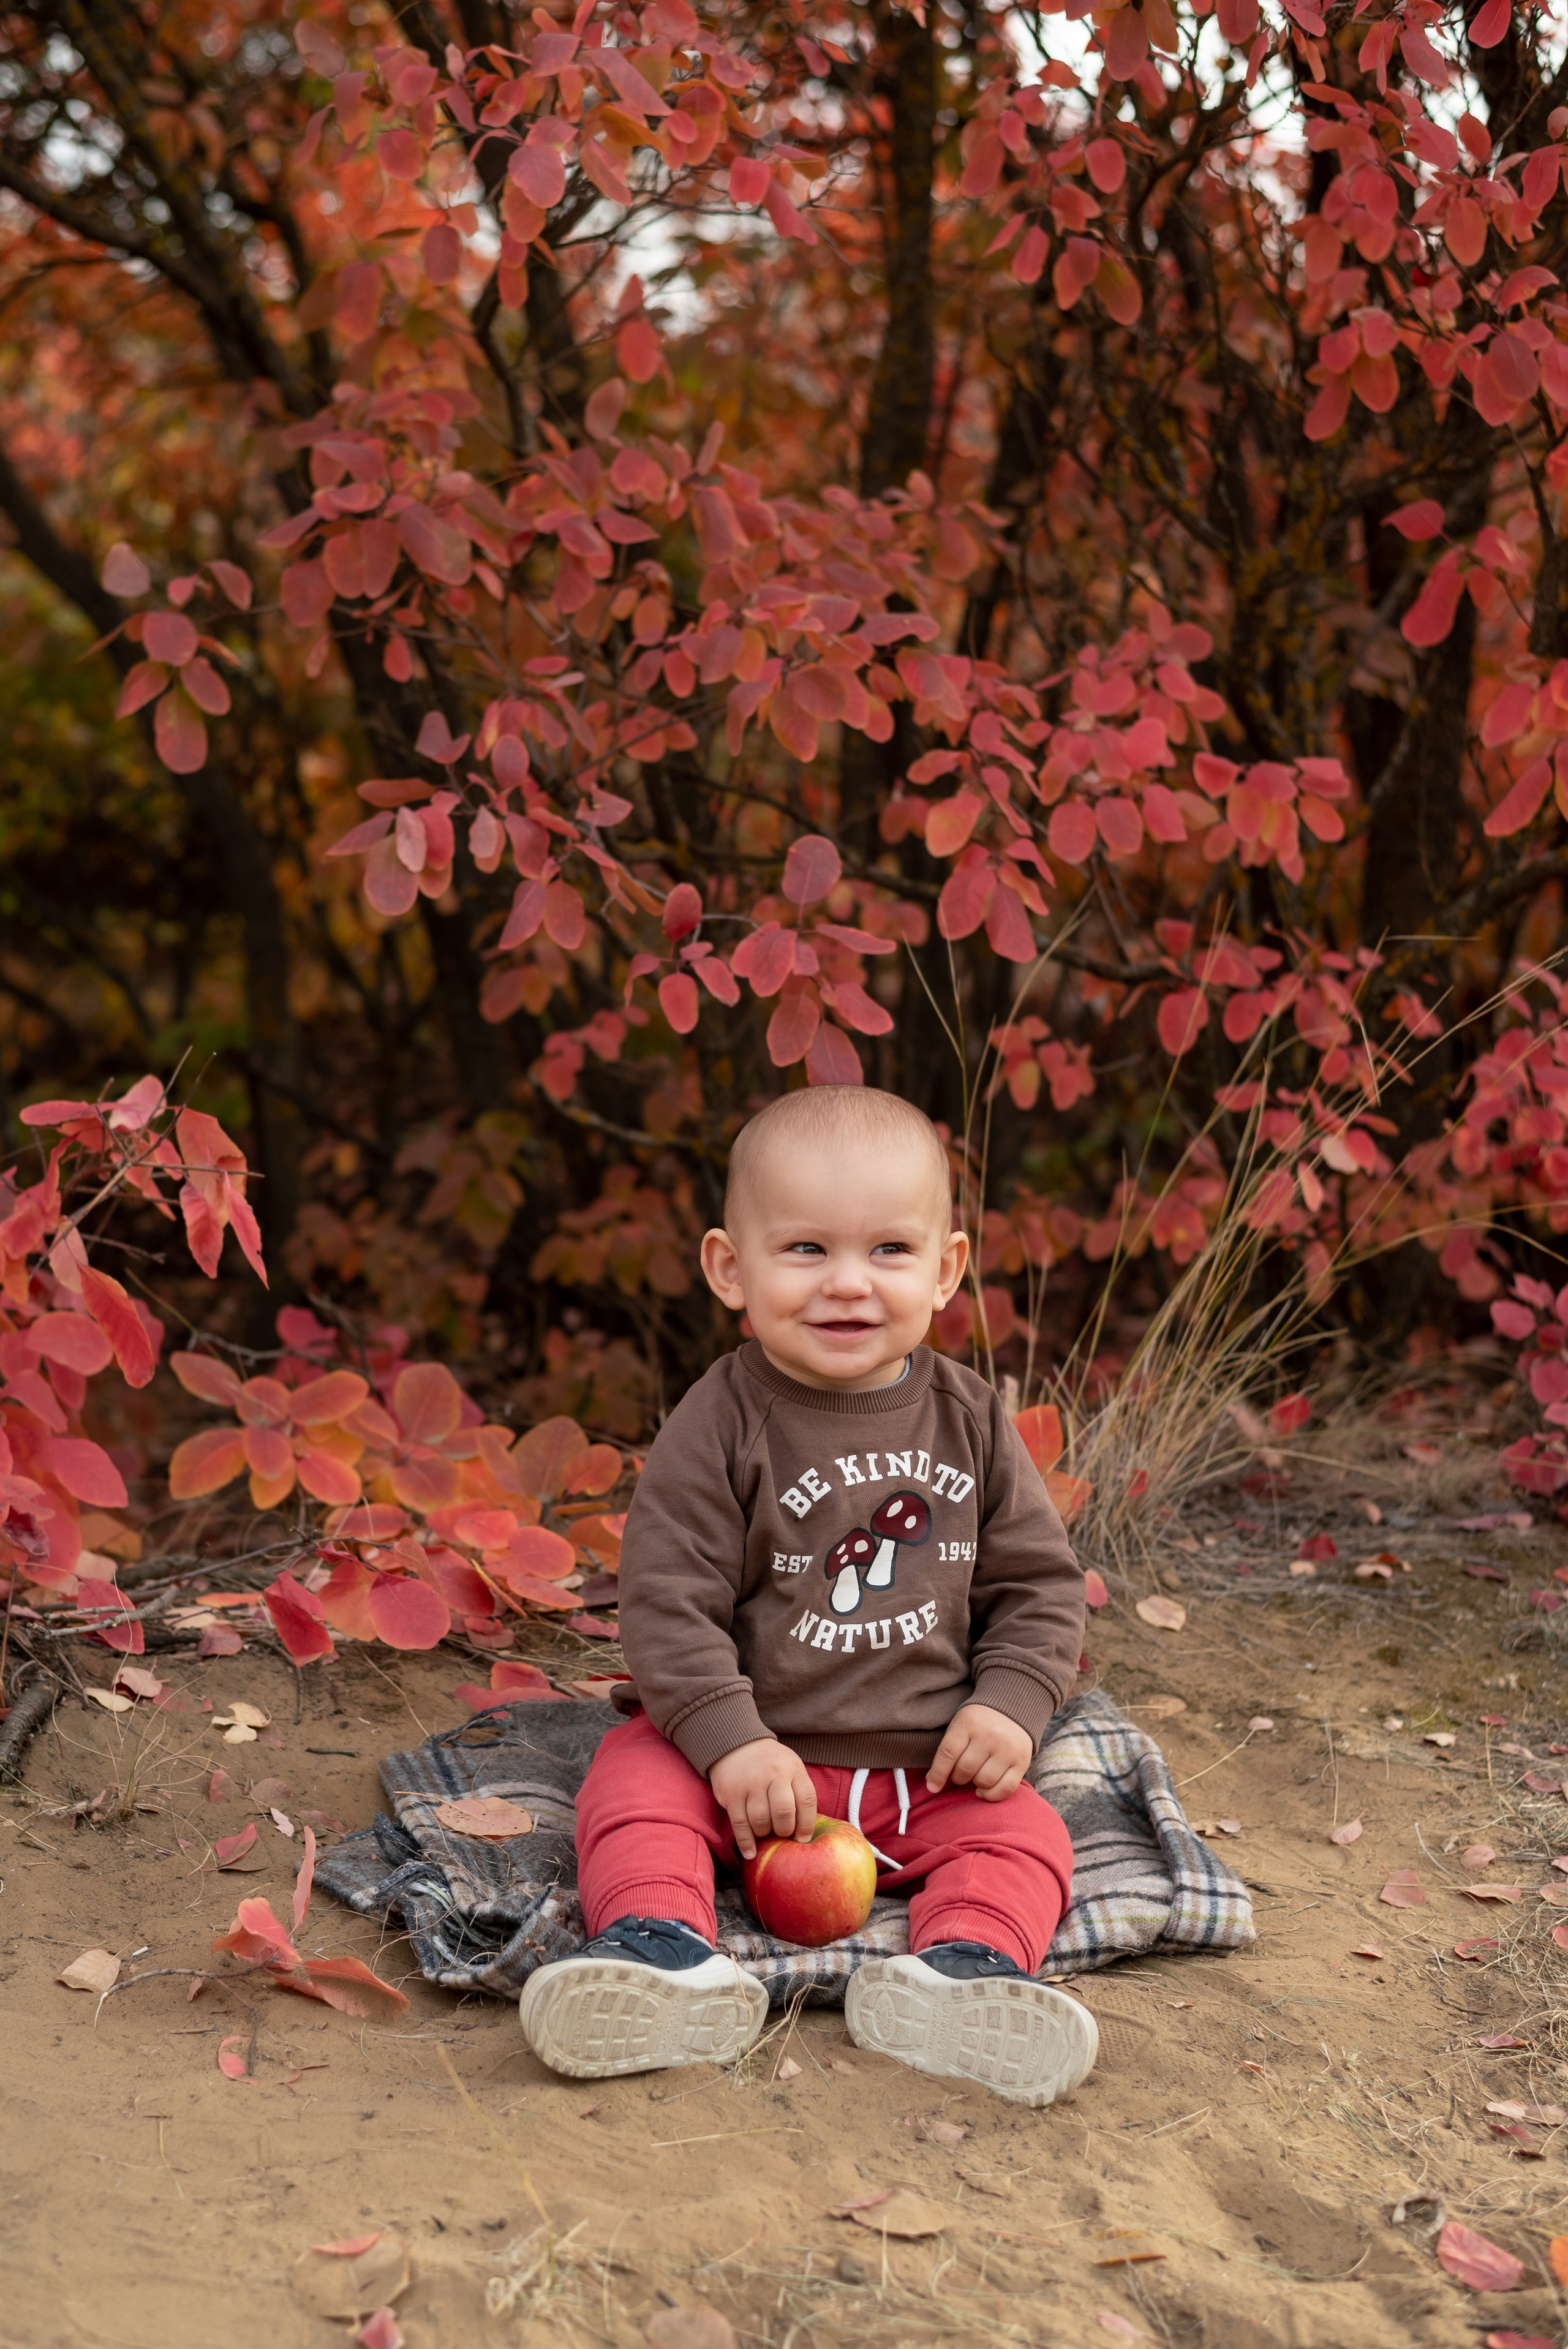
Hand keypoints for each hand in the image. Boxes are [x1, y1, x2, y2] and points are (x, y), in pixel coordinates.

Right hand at [709, 1737, 818, 1858]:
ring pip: (761, 1821)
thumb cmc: (770, 1763)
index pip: (806, 1800)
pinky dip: (746, 1843)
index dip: (807, 1824)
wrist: (736, 1744)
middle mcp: (772, 1775)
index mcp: (792, 1769)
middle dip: (784, 1830)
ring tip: (765, 1832)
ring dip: (764, 1834)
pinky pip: (740, 1825)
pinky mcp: (731, 1794)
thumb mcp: (791, 1767)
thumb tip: (804, 1831)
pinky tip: (751, 1852)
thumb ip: (798, 1792)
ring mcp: (750, 1784)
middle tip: (782, 1833)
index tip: (804, 1838)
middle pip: (783, 1813)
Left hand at [926, 1704, 1032, 1801]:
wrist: (1011, 1710)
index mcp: (969, 1724)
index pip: (948, 1753)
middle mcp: (990, 1735)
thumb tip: (933, 1783)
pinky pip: (1006, 1788)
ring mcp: (1007, 1749)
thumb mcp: (960, 1726)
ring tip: (974, 1777)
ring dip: (974, 1785)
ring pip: (984, 1781)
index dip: (938, 1773)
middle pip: (965, 1770)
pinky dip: (991, 1795)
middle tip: (959, 1774)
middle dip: (957, 1778)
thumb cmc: (978, 1723)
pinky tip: (983, 1790)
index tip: (932, 1787)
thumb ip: (947, 1752)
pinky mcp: (1022, 1762)